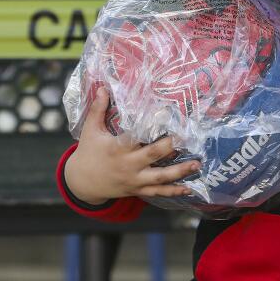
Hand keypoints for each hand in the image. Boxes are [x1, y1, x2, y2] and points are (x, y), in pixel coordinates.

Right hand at [63, 87, 199, 204]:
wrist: (82, 182)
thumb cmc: (88, 152)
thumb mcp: (90, 130)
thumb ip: (97, 109)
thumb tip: (103, 88)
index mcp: (116, 148)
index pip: (134, 136)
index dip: (149, 127)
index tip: (165, 117)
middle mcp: (127, 165)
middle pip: (152, 155)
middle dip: (169, 147)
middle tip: (187, 137)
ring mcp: (134, 179)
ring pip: (159, 177)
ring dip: (180, 171)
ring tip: (197, 164)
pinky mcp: (137, 189)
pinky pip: (157, 192)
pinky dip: (173, 191)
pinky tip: (189, 189)